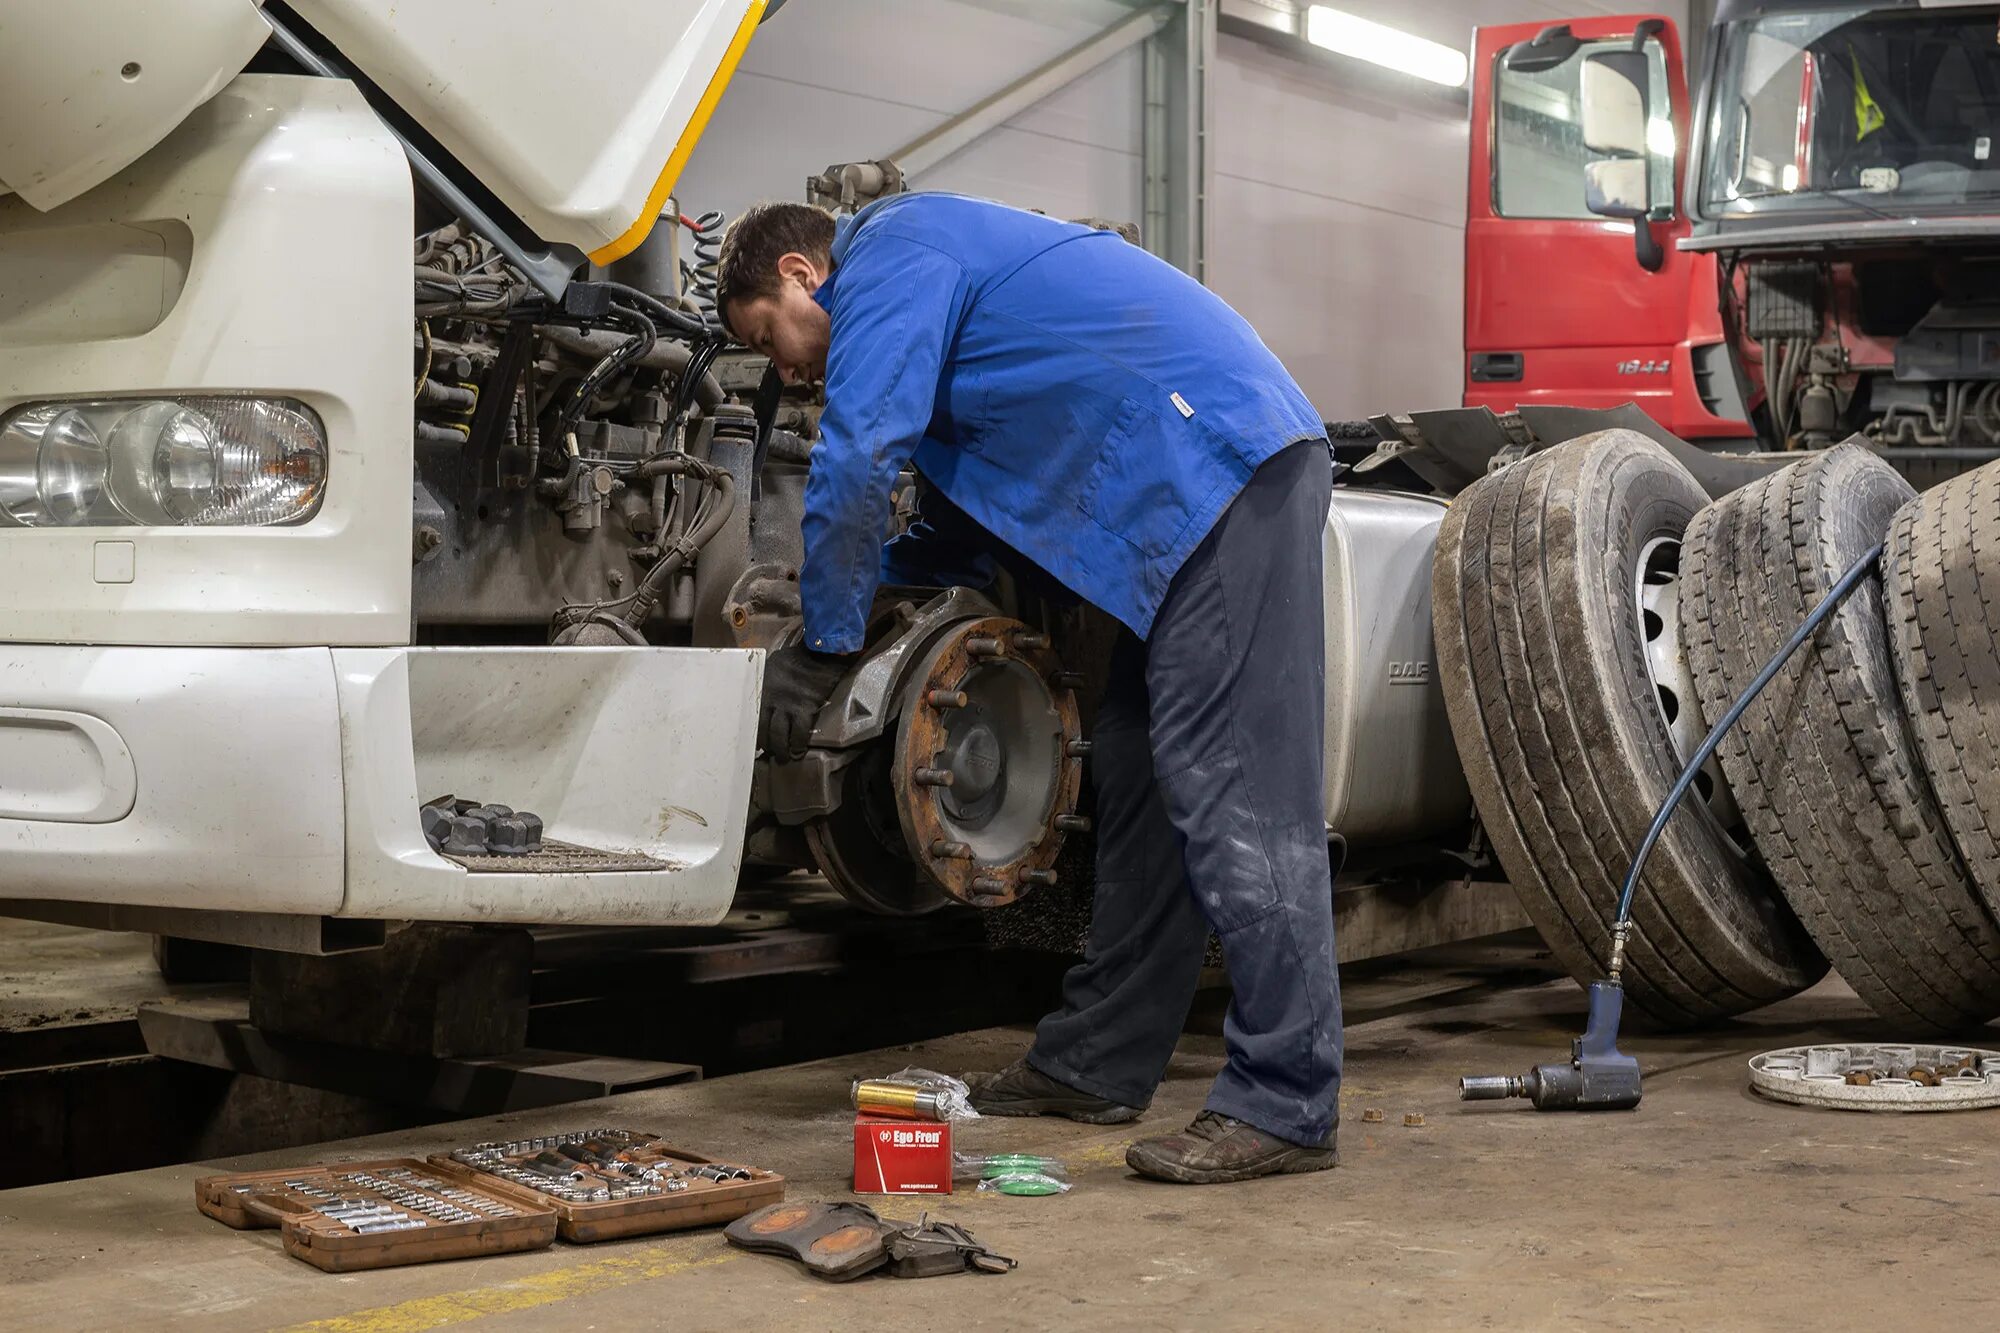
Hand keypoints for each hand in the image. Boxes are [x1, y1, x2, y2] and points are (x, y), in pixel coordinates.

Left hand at [759, 642, 852, 759]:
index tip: (757, 743)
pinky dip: (798, 745)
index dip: (755, 733)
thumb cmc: (796, 658)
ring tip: (784, 758)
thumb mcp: (772, 666)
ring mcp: (788, 706)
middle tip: (771, 754)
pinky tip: (799, 750)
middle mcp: (772, 700)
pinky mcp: (805, 708)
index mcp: (762, 690)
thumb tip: (763, 693)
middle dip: (767, 745)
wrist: (819, 653)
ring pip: (779, 736)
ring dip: (781, 750)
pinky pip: (800, 733)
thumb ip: (766, 682)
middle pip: (764, 730)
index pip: (753, 717)